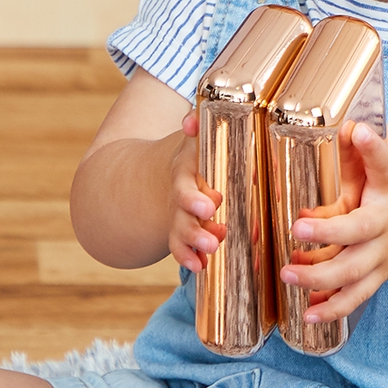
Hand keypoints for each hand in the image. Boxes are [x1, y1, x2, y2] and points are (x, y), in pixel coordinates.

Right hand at [166, 110, 225, 273]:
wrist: (173, 170)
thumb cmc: (197, 151)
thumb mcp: (197, 136)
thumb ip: (196, 125)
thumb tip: (190, 121)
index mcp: (185, 172)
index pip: (185, 185)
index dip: (194, 198)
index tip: (212, 205)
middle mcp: (180, 196)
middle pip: (183, 215)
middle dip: (196, 228)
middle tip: (214, 239)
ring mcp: (179, 216)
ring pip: (181, 233)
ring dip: (194, 243)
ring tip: (211, 250)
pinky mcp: (183, 231)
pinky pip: (181, 247)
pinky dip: (189, 257)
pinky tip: (200, 266)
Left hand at [279, 123, 387, 324]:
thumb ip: (375, 136)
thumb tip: (340, 110)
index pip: (385, 162)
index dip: (373, 147)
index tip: (357, 132)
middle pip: (359, 231)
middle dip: (329, 231)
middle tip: (298, 226)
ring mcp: (385, 252)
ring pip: (353, 271)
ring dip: (319, 277)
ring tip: (288, 275)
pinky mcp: (382, 273)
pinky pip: (358, 295)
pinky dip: (334, 308)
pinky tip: (309, 314)